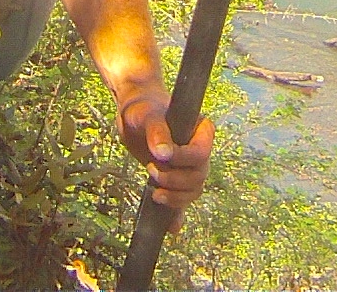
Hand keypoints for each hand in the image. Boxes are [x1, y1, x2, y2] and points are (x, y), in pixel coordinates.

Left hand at [117, 87, 212, 210]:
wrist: (135, 116)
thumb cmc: (143, 109)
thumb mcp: (147, 116)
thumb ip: (157, 132)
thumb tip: (163, 154)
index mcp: (201, 131)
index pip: (201, 153)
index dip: (183, 160)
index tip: (161, 156)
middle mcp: (200, 151)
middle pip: (199, 177)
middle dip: (175, 180)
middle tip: (151, 171)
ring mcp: (189, 168)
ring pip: (193, 191)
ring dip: (175, 197)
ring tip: (154, 192)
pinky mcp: (177, 181)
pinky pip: (183, 202)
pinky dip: (177, 215)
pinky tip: (171, 227)